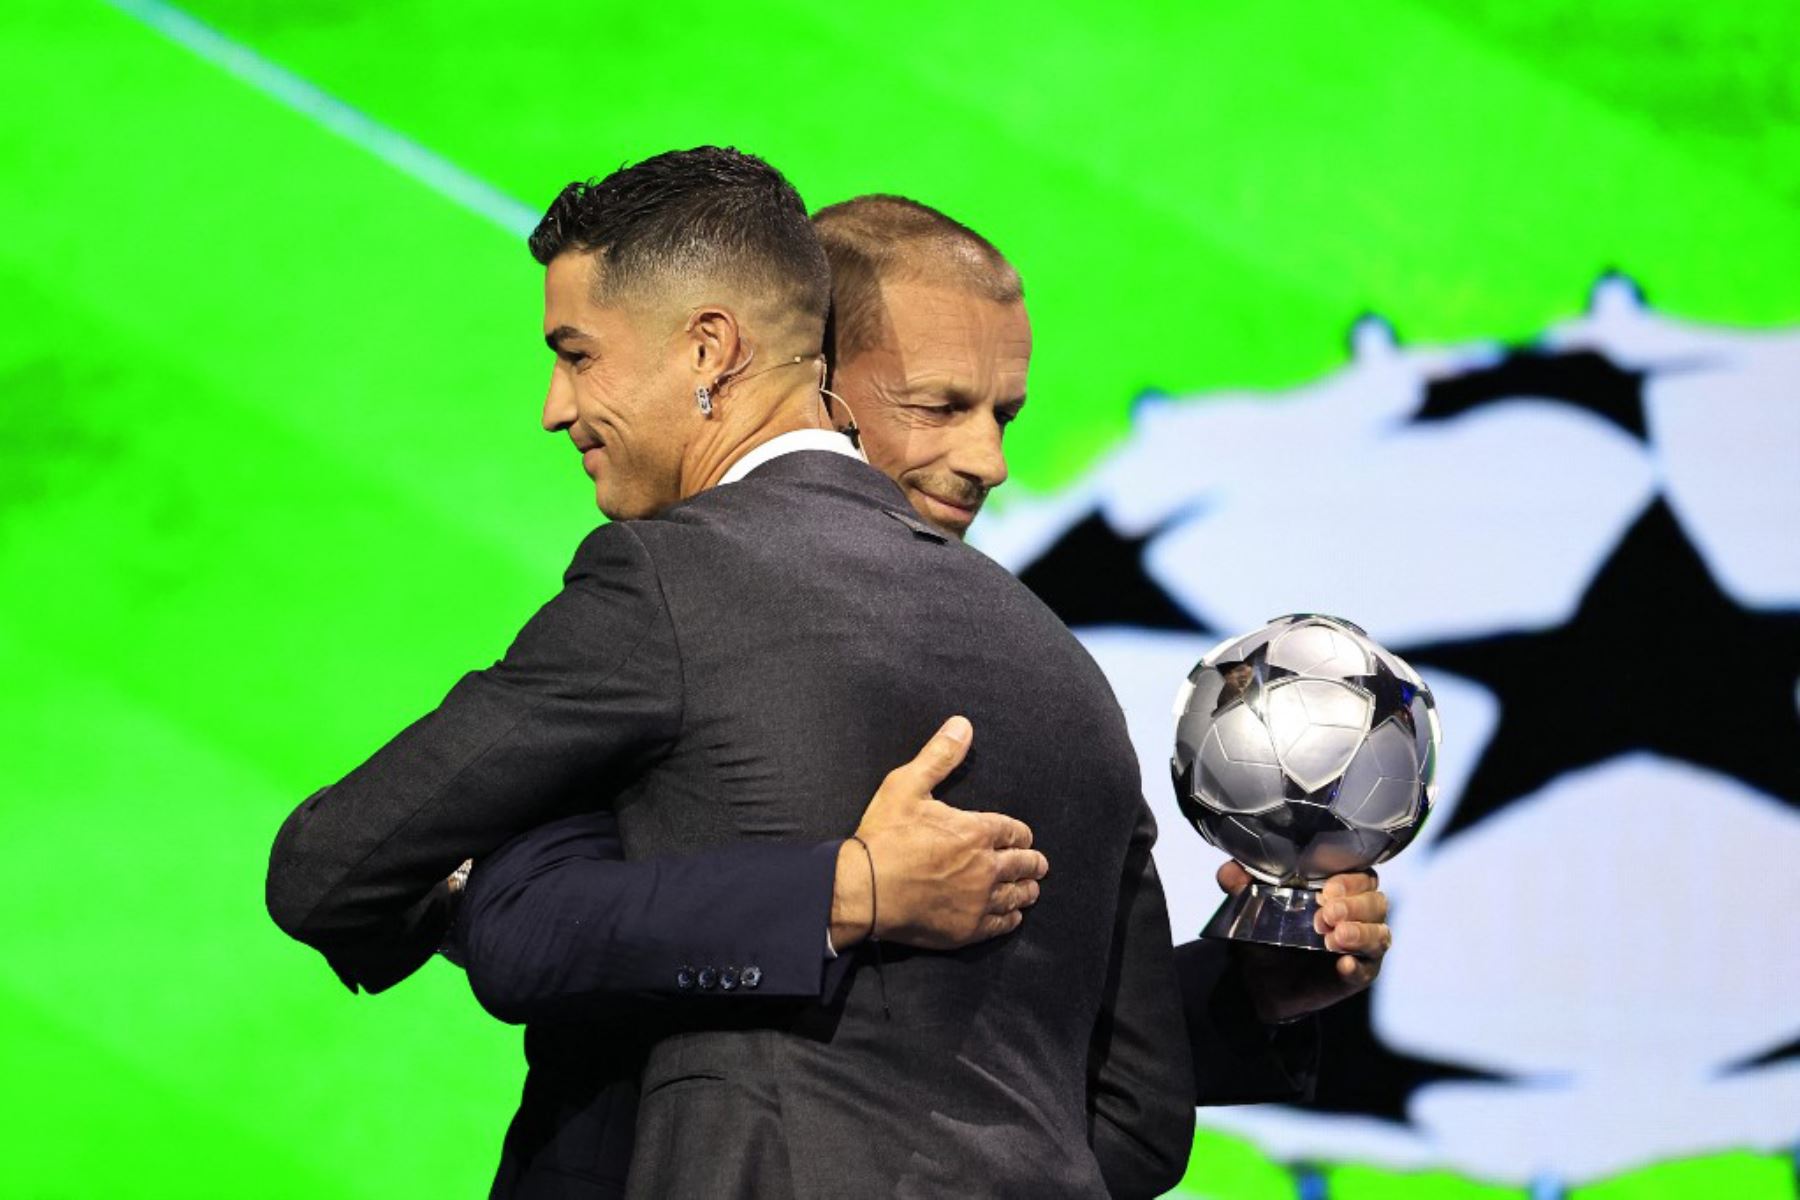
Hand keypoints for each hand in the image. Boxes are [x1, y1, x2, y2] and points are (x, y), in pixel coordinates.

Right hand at [831, 716, 1048, 951]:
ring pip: (1016, 896)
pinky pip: (1000, 924)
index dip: (1021, 834)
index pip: (1013, 831)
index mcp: (976, 832)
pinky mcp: (967, 929)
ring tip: (1032, 889)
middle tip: (1039, 864)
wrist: (864, 890)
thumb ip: (939, 756)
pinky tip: (1012, 916)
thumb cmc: (884, 838)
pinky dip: (1010, 918)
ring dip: (1026, 890)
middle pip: (1022, 864)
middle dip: (1032, 862)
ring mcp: (978, 901)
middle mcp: (986, 867)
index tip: (1023, 837)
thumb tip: (962, 725)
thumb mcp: (907, 785)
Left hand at [1216, 861, 1391, 1023]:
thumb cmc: (1268, 932)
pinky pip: (1368, 969)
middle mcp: (1359, 914)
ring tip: (1334, 940)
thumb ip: (1240, 884)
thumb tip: (1229, 871)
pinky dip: (1358, 966)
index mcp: (1340, 890)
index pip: (1362, 876)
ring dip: (1360, 933)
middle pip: (1376, 902)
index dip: (1350, 880)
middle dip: (1354, 906)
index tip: (1326, 890)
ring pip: (1380, 934)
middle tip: (1325, 916)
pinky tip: (1343, 965)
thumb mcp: (1251, 906)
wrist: (1261, 979)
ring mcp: (1363, 945)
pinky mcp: (1359, 974)